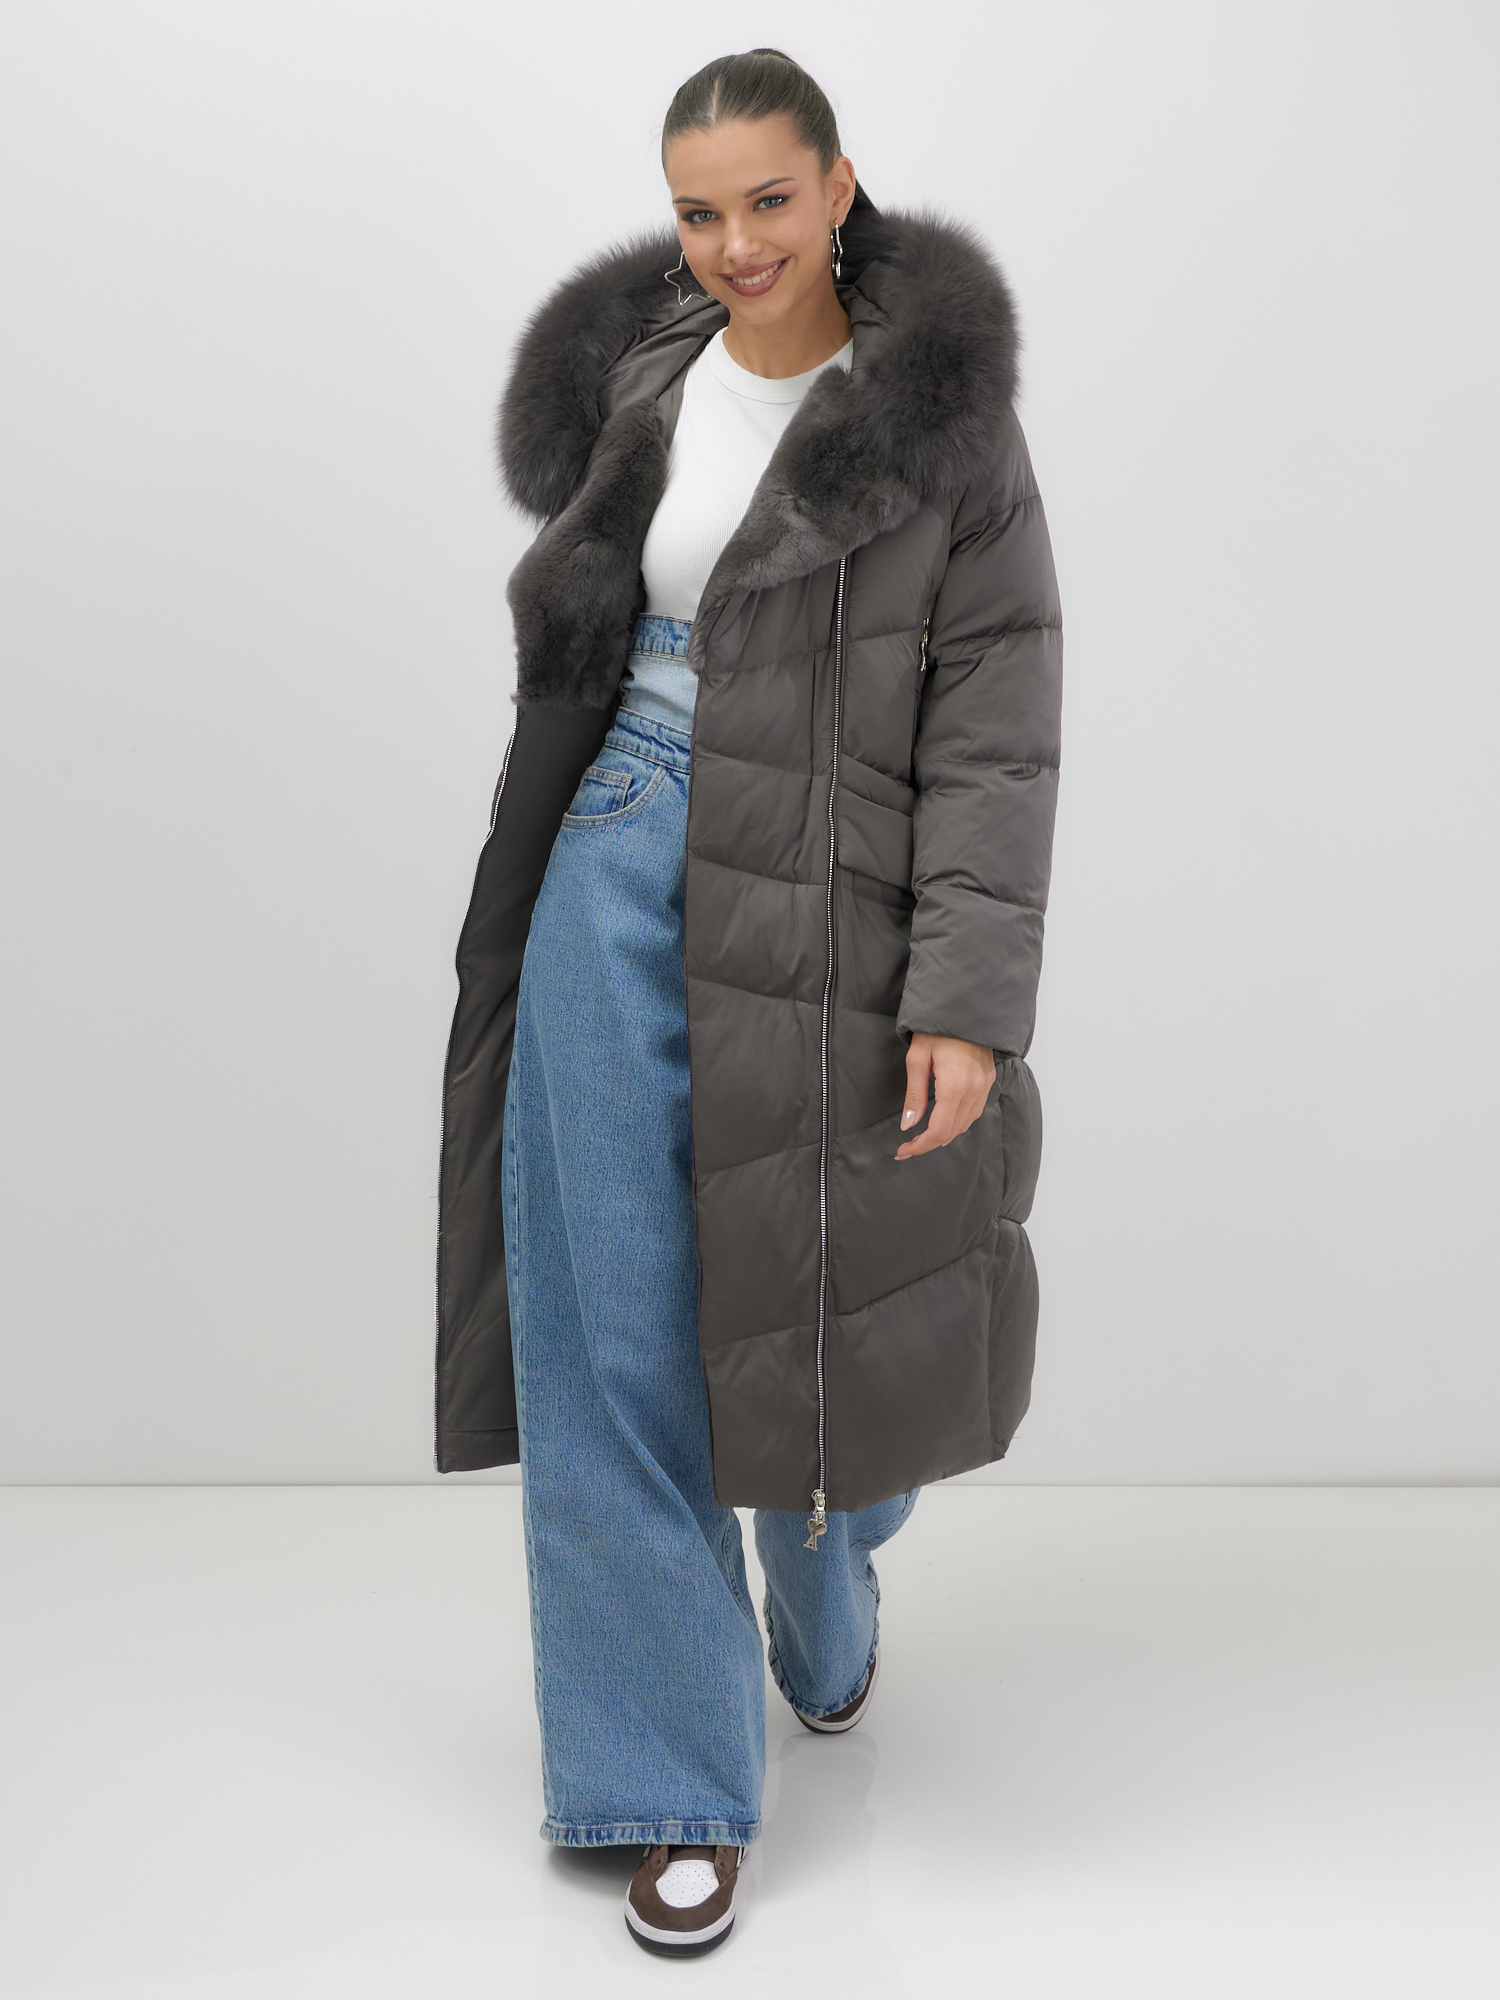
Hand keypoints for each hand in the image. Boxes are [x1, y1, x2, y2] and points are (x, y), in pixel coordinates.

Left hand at [895, 1034, 996, 1160]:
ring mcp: (985, 1087)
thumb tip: (909, 1125)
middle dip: (929, 1143)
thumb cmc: (937, 1029)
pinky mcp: (989, 1082)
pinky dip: (957, 1121)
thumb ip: (914, 1095)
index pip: (939, 1131)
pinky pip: (974, 1112)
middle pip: (952, 1132)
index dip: (920, 1145)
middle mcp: (974, 1091)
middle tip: (908, 1145)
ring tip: (923, 1134)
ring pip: (965, 1125)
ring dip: (944, 1134)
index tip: (903, 1151)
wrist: (965, 1008)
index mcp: (955, 1086)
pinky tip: (943, 1118)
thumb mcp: (917, 1059)